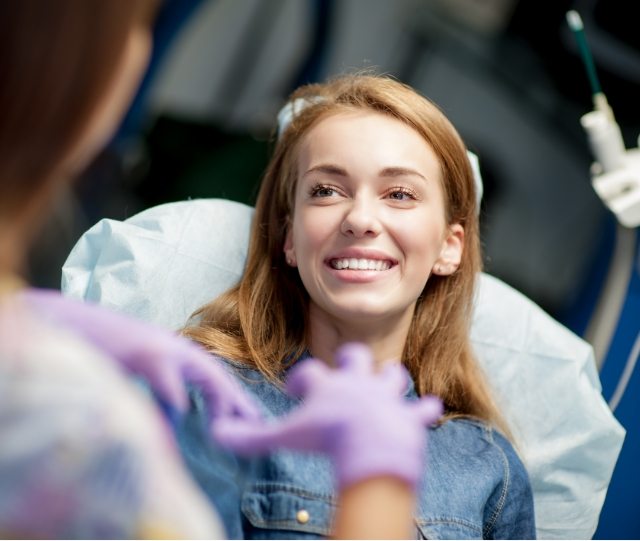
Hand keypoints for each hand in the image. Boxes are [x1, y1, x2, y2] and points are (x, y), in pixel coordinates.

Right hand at [21, 289, 261, 424]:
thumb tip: (178, 417)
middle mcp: (173, 348)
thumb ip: (160, 393)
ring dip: (218, 396)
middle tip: (255, 423)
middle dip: (236, 399)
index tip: (249, 418)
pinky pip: (164, 374)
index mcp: (174, 353)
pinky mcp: (140, 349)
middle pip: (216, 373)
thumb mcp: (138, 374)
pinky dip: (174, 392)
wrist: (68, 323)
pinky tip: (182, 410)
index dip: (231, 397)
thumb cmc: (101, 352)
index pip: (212, 376)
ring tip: (226, 423)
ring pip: (202, 371)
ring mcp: (158, 346)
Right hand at [214, 342, 442, 489]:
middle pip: (356, 356)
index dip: (301, 381)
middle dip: (352, 361)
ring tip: (385, 386)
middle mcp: (358, 382)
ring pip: (393, 375)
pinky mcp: (409, 415)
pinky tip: (429, 409)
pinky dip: (424, 411)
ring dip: (390, 380)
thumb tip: (217, 433)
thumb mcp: (284, 436)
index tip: (296, 391)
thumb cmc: (325, 437)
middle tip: (345, 374)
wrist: (370, 444)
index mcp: (328, 384)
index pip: (309, 372)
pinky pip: (422, 410)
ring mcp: (386, 396)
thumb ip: (251, 437)